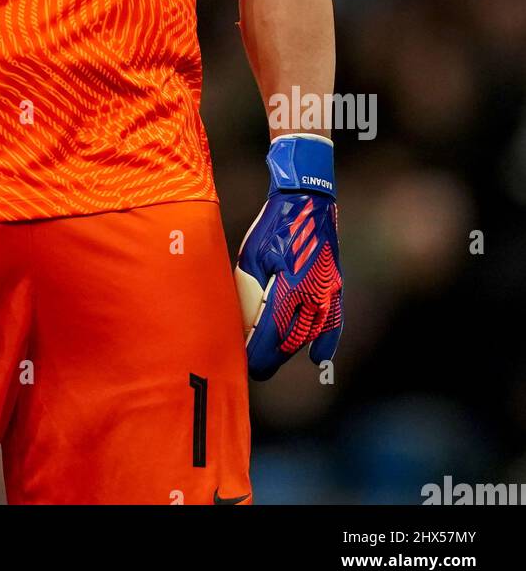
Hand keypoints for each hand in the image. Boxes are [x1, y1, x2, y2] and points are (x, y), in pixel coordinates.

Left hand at [234, 133, 341, 380]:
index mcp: (289, 287)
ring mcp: (327, 292)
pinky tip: (318, 358)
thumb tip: (235, 317)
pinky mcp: (335, 287)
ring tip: (272, 360)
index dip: (258, 355)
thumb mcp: (251, 255)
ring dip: (290, 351)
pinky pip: (332, 322)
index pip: (272, 335)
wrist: (308, 201)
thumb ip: (247, 289)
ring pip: (309, 334)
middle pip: (291, 341)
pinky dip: (325, 342)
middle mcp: (312, 295)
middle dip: (271, 358)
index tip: (244, 367)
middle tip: (253, 369)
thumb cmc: (275, 226)